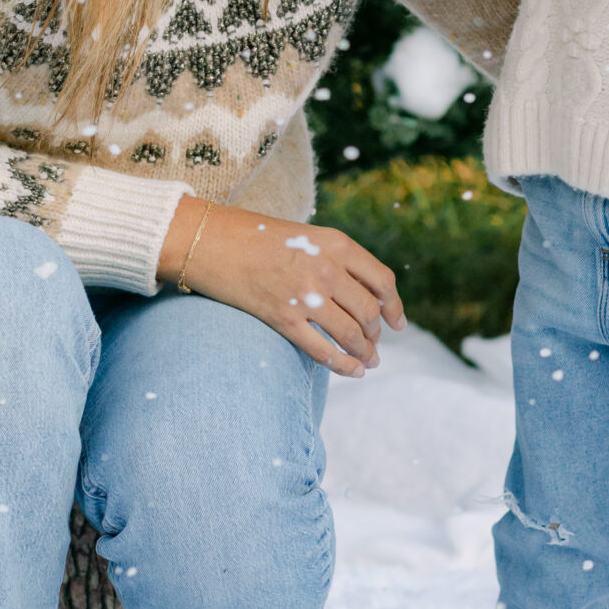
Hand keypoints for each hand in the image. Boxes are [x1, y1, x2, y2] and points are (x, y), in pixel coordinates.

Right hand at [157, 197, 402, 377]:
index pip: (382, 281)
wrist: (210, 241)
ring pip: (351, 334)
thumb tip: (363, 293)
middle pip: (369, 312)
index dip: (395, 307)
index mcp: (337, 244)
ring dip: (365, 353)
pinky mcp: (283, 318)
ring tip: (369, 362)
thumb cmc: (257, 237)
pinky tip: (353, 372)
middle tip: (375, 345)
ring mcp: (305, 296)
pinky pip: (323, 350)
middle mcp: (327, 269)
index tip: (397, 323)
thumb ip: (336, 259)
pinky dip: (344, 366)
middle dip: (376, 334)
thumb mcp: (307, 236)